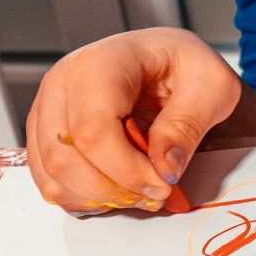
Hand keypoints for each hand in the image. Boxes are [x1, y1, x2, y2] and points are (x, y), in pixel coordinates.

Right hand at [25, 29, 240, 214]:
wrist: (167, 58)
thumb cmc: (186, 67)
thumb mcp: (212, 87)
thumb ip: (187, 126)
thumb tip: (164, 170)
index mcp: (101, 63)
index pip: (94, 130)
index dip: (127, 171)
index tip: (163, 185)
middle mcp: (63, 82)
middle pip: (64, 157)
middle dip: (113, 190)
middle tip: (155, 194)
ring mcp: (47, 107)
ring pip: (51, 173)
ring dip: (97, 197)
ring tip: (138, 192)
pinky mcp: (44, 131)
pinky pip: (48, 179)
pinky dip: (82, 197)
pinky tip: (117, 190)